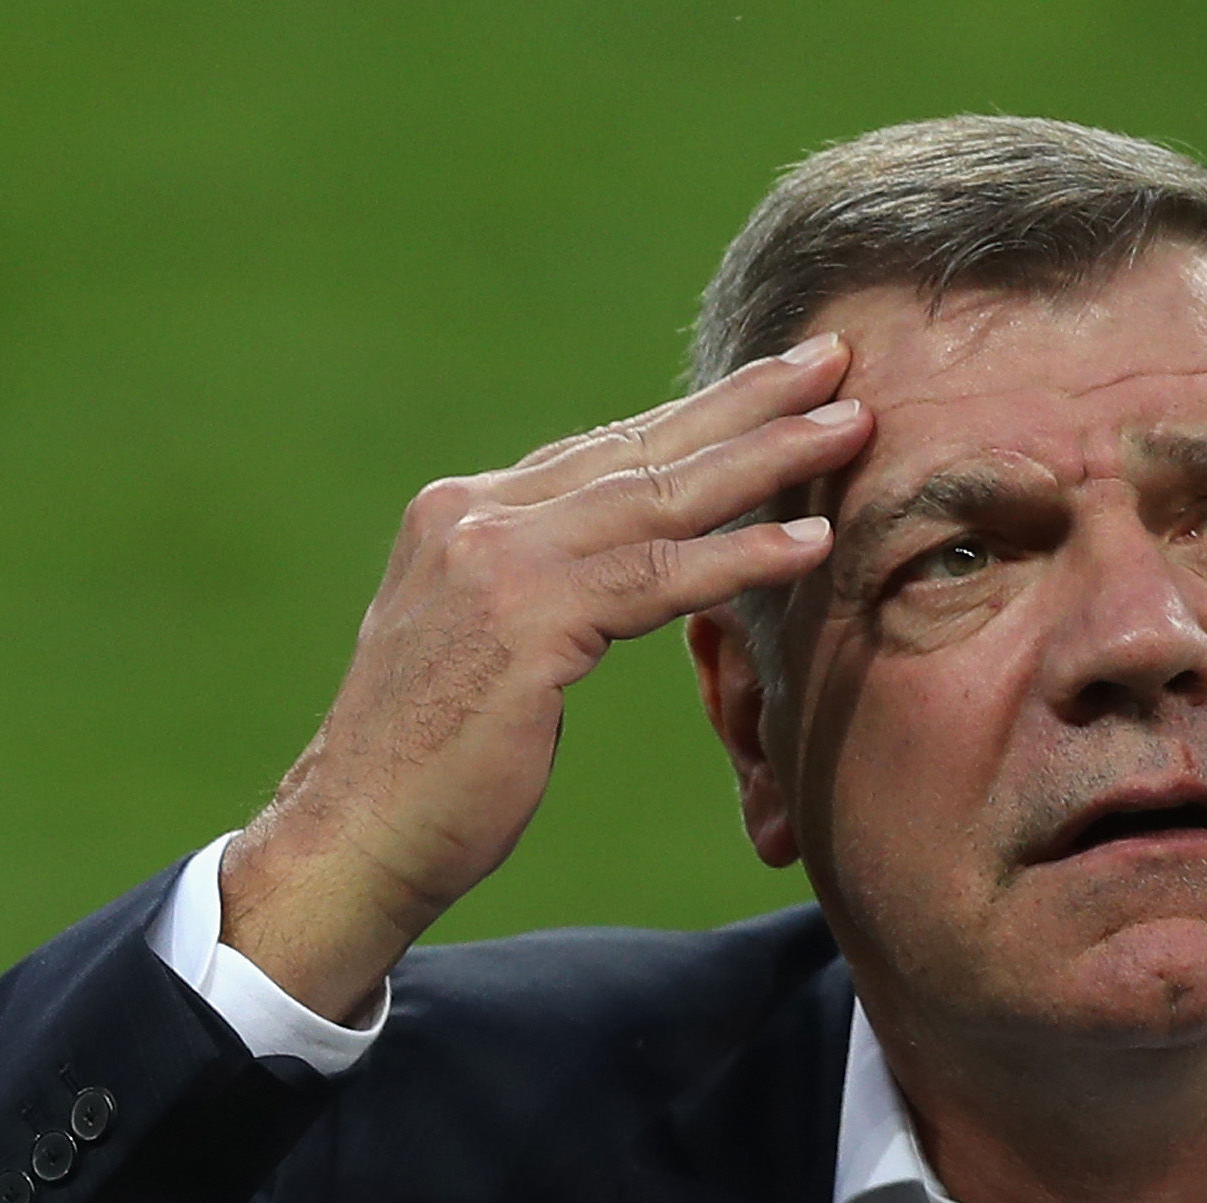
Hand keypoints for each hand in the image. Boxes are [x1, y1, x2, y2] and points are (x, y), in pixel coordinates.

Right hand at [218, 333, 867, 1020]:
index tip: (775, 385)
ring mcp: (494, 562)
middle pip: (637, 447)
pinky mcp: (523, 622)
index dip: (693, 417)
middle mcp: (472, 517)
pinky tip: (809, 542)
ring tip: (852, 428)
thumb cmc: (429, 771)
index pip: (599, 452)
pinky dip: (740, 557)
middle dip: (746, 401)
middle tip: (833, 360)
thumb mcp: (482, 654)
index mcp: (459, 515)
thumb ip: (539, 596)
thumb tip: (613, 581)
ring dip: (765, 458)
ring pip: (658, 498)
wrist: (355, 837)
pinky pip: (658, 579)